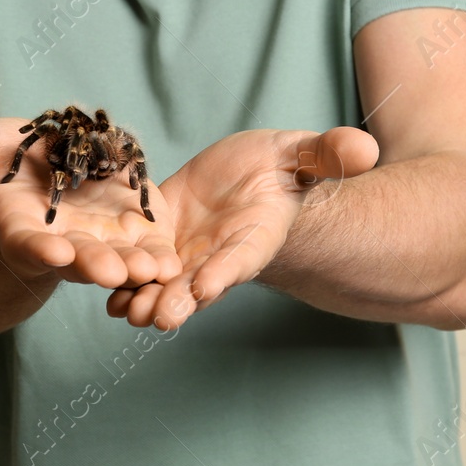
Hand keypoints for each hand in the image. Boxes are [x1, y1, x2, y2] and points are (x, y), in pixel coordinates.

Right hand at [0, 117, 181, 289]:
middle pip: (78, 258)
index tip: (53, 252)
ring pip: (118, 259)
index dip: (39, 249)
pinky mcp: (130, 227)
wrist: (41, 160)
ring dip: (135, 268)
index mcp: (20, 229)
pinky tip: (174, 261)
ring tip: (153, 270)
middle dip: (95, 264)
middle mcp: (60, 242)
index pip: (27, 244)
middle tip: (113, 270)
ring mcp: (98, 239)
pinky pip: (147, 245)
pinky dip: (159, 255)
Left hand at [105, 127, 378, 329]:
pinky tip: (101, 291)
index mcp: (255, 235)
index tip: (208, 284)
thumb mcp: (302, 153)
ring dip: (144, 297)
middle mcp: (219, 253)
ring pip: (164, 283)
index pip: (243, 257)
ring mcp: (187, 252)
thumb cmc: (283, 167)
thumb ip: (327, 154)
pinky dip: (122, 278)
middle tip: (157, 318)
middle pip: (198, 284)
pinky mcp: (160, 239)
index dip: (226, 271)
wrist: (251, 177)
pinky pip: (139, 263)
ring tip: (123, 311)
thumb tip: (364, 147)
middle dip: (178, 301)